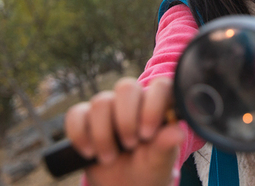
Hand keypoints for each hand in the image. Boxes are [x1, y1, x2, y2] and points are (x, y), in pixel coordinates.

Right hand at [64, 77, 184, 185]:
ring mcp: (109, 107)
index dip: (152, 107)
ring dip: (103, 134)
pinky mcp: (85, 118)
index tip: (147, 134)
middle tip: (130, 145)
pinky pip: (76, 114)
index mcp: (159, 105)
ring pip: (100, 102)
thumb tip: (179, 133)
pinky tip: (89, 152)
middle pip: (126, 87)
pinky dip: (79, 134)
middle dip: (125, 120)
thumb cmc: (148, 169)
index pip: (159, 86)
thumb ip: (166, 145)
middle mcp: (134, 100)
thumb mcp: (159, 161)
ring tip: (110, 158)